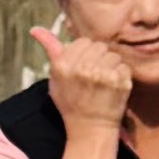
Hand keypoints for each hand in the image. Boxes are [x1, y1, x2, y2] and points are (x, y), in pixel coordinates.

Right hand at [29, 12, 134, 130]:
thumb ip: (50, 50)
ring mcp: (101, 75)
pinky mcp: (118, 82)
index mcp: (63, 65)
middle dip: (98, 59)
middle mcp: (81, 68)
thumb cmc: (71, 103)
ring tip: (104, 83)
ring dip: (111, 67)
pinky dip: (121, 77)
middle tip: (94, 77)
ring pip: (113, 55)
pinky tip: (113, 89)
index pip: (83, 42)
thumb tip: (34, 28)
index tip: (83, 69)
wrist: (90, 130)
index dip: (85, 54)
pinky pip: (124, 67)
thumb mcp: (55, 78)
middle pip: (99, 46)